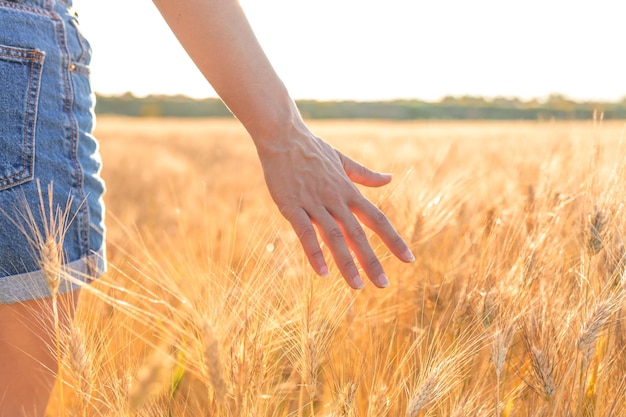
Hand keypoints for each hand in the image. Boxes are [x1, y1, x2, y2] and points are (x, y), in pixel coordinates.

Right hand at [257, 124, 414, 288]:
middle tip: (384, 284)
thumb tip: (389, 179)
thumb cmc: (312, 149)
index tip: (409, 259)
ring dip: (346, 263)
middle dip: (372, 260)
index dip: (393, 239)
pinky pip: (305, 232)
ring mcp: (314, 203)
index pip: (377, 219)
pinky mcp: (291, 205)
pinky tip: (321, 273)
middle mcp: (335, 199)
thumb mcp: (342, 160)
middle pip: (358, 233)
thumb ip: (365, 175)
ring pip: (334, 236)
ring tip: (357, 287)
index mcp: (349, 191)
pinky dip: (314, 252)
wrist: (283, 135)